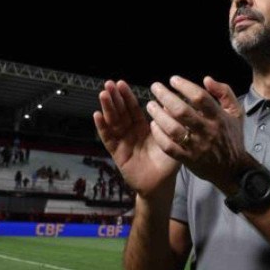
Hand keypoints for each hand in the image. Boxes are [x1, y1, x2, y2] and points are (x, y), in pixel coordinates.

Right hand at [94, 80, 179, 196]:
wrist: (160, 186)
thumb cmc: (167, 164)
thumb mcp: (171, 140)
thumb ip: (170, 123)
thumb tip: (172, 103)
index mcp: (143, 128)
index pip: (133, 109)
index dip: (127, 97)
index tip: (121, 83)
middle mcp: (131, 133)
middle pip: (121, 113)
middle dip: (114, 98)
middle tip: (109, 83)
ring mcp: (122, 142)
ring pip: (113, 123)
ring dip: (107, 108)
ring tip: (103, 94)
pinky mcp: (117, 154)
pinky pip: (108, 139)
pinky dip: (102, 127)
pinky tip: (97, 115)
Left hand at [146, 75, 253, 194]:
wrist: (232, 170)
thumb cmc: (231, 137)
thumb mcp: (236, 112)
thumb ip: (224, 92)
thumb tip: (206, 79)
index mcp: (219, 117)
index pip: (200, 98)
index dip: (185, 86)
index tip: (173, 80)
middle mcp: (207, 131)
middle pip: (182, 112)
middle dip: (166, 97)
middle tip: (155, 87)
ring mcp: (196, 147)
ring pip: (173, 129)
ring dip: (159, 115)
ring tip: (151, 105)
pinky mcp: (188, 159)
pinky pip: (169, 147)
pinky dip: (159, 135)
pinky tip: (153, 125)